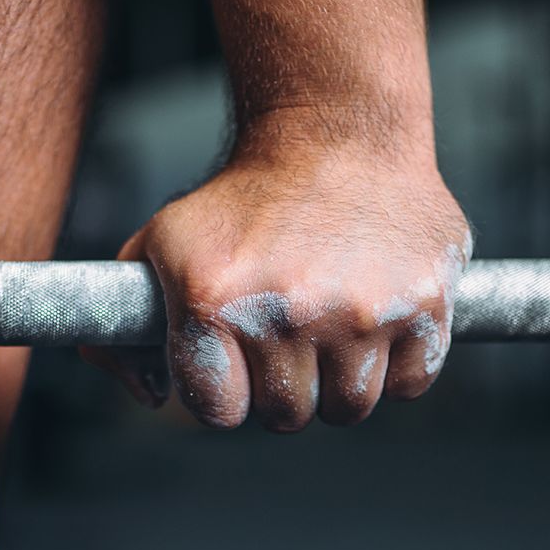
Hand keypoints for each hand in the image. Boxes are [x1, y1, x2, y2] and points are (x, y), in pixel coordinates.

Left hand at [83, 136, 471, 430]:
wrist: (338, 133)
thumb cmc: (247, 200)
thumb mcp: (163, 244)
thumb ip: (124, 322)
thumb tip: (145, 393)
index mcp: (214, 300)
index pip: (219, 412)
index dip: (225, 392)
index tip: (236, 365)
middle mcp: (288, 310)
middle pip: (286, 416)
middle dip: (282, 387)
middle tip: (286, 340)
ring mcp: (362, 311)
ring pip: (348, 408)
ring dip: (339, 382)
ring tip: (330, 329)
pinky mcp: (425, 304)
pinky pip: (409, 384)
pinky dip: (397, 366)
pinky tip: (375, 321)